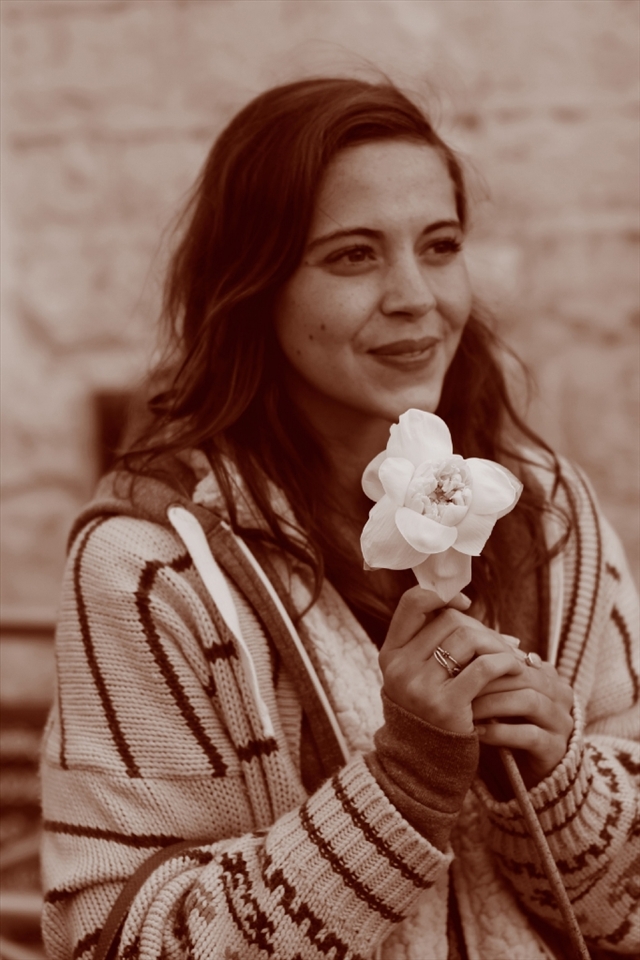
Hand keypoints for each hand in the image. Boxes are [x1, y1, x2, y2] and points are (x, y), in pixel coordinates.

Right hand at [380, 586, 526, 735]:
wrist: (424, 765)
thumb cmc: (429, 711)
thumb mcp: (416, 674)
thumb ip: (430, 642)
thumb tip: (464, 603)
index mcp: (390, 654)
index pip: (412, 604)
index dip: (440, 595)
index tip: (465, 603)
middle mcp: (400, 668)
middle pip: (449, 621)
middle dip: (481, 626)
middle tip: (501, 642)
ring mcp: (421, 687)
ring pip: (468, 639)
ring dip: (496, 644)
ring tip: (511, 656)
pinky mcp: (447, 706)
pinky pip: (484, 668)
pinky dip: (505, 662)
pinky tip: (515, 668)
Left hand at [472, 662, 573, 786]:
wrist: (527, 772)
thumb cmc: (509, 726)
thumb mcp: (503, 698)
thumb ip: (495, 677)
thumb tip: (465, 653)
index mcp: (548, 677)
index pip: (517, 661)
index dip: (488, 664)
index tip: (460, 667)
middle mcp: (561, 696)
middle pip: (524, 678)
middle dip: (489, 681)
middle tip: (460, 685)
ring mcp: (562, 722)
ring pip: (529, 702)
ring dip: (494, 704)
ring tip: (468, 709)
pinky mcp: (556, 748)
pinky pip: (529, 734)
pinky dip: (501, 732)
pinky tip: (478, 732)